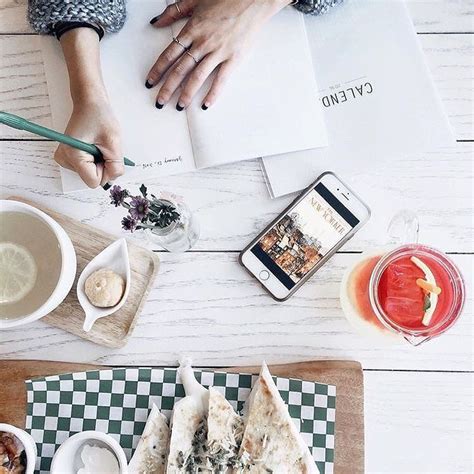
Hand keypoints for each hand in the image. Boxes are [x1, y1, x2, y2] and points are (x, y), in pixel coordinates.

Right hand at [57, 27, 123, 187]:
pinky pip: (87, 168)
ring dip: (99, 161)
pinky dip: (95, 159)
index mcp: (73, 155)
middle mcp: (64, 159)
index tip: (106, 153)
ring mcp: (64, 158)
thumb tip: (113, 179)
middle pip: (92, 178)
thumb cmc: (100, 117)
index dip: (106, 170)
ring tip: (98, 144)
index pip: (94, 181)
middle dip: (103, 165)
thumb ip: (115, 165)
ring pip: (91, 173)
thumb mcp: (114, 142)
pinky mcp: (68, 156)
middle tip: (103, 146)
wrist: (90, 102)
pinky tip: (93, 146)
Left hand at [146, 0, 289, 109]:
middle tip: (159, 102)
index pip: (169, 55)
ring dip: (186, 94)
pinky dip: (213, 93)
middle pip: (180, 70)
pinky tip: (205, 104)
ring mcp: (218, 52)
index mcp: (191, 29)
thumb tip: (156, 22)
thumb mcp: (195, 0)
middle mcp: (202, 43)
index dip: (157, 70)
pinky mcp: (233, 58)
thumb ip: (174, 11)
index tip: (150, 82)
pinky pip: (221, 79)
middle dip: (167, 88)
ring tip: (179, 106)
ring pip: (197, 77)